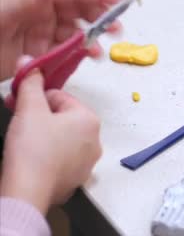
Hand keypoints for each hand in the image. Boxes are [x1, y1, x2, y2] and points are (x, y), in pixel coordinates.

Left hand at [0, 0, 121, 81]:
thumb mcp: (4, 6)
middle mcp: (42, 10)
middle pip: (80, 9)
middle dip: (101, 16)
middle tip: (116, 26)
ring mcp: (44, 31)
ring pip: (78, 31)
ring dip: (94, 38)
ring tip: (103, 47)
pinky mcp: (43, 51)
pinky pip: (69, 50)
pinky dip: (83, 53)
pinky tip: (91, 56)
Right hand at [0, 68, 101, 213]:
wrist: (28, 191)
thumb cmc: (33, 150)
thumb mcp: (29, 108)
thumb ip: (31, 83)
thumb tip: (30, 64)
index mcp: (89, 119)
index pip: (61, 97)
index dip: (37, 98)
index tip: (20, 101)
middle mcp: (94, 140)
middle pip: (63, 118)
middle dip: (38, 115)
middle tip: (17, 117)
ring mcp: (87, 161)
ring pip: (62, 138)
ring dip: (42, 134)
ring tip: (22, 139)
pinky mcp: (75, 178)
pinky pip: (60, 159)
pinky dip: (46, 155)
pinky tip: (30, 157)